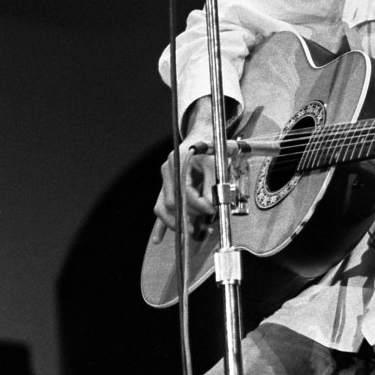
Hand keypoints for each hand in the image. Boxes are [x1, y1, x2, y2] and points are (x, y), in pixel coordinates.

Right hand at [151, 99, 219, 243]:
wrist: (202, 135)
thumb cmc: (211, 146)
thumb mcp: (216, 160)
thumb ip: (214, 182)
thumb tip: (213, 204)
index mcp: (178, 161)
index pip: (185, 191)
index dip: (198, 204)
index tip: (211, 210)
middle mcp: (168, 170)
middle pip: (173, 202)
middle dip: (189, 215)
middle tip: (205, 223)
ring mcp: (165, 179)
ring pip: (163, 207)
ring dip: (176, 222)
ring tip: (190, 232)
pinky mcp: (166, 186)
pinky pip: (160, 207)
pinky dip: (160, 224)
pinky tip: (158, 239)